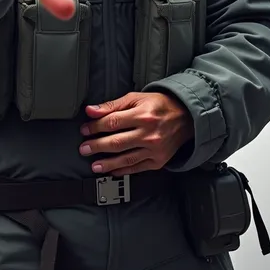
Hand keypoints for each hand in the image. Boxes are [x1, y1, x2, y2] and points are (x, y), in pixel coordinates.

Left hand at [79, 92, 193, 175]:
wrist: (186, 117)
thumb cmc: (159, 105)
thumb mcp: (136, 98)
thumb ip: (113, 105)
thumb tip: (91, 110)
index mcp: (142, 115)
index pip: (112, 122)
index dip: (95, 127)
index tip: (85, 130)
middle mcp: (148, 134)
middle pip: (116, 142)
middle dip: (97, 146)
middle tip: (84, 149)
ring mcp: (154, 150)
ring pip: (126, 159)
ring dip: (107, 163)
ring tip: (94, 165)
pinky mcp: (158, 161)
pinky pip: (137, 168)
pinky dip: (123, 170)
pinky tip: (112, 171)